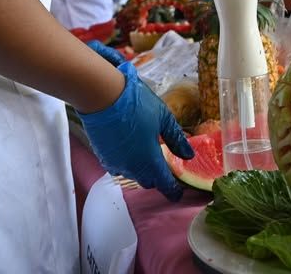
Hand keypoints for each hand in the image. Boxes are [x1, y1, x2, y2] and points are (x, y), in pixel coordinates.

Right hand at [79, 41, 193, 199]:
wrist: (102, 96)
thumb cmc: (137, 104)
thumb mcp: (164, 118)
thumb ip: (176, 139)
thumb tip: (188, 155)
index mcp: (150, 160)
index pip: (165, 185)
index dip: (173, 191)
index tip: (178, 193)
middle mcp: (132, 168)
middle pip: (149, 181)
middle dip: (158, 177)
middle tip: (164, 165)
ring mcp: (115, 163)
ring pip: (133, 174)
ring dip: (142, 169)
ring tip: (146, 152)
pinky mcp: (102, 156)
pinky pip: (118, 167)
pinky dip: (127, 163)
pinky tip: (130, 148)